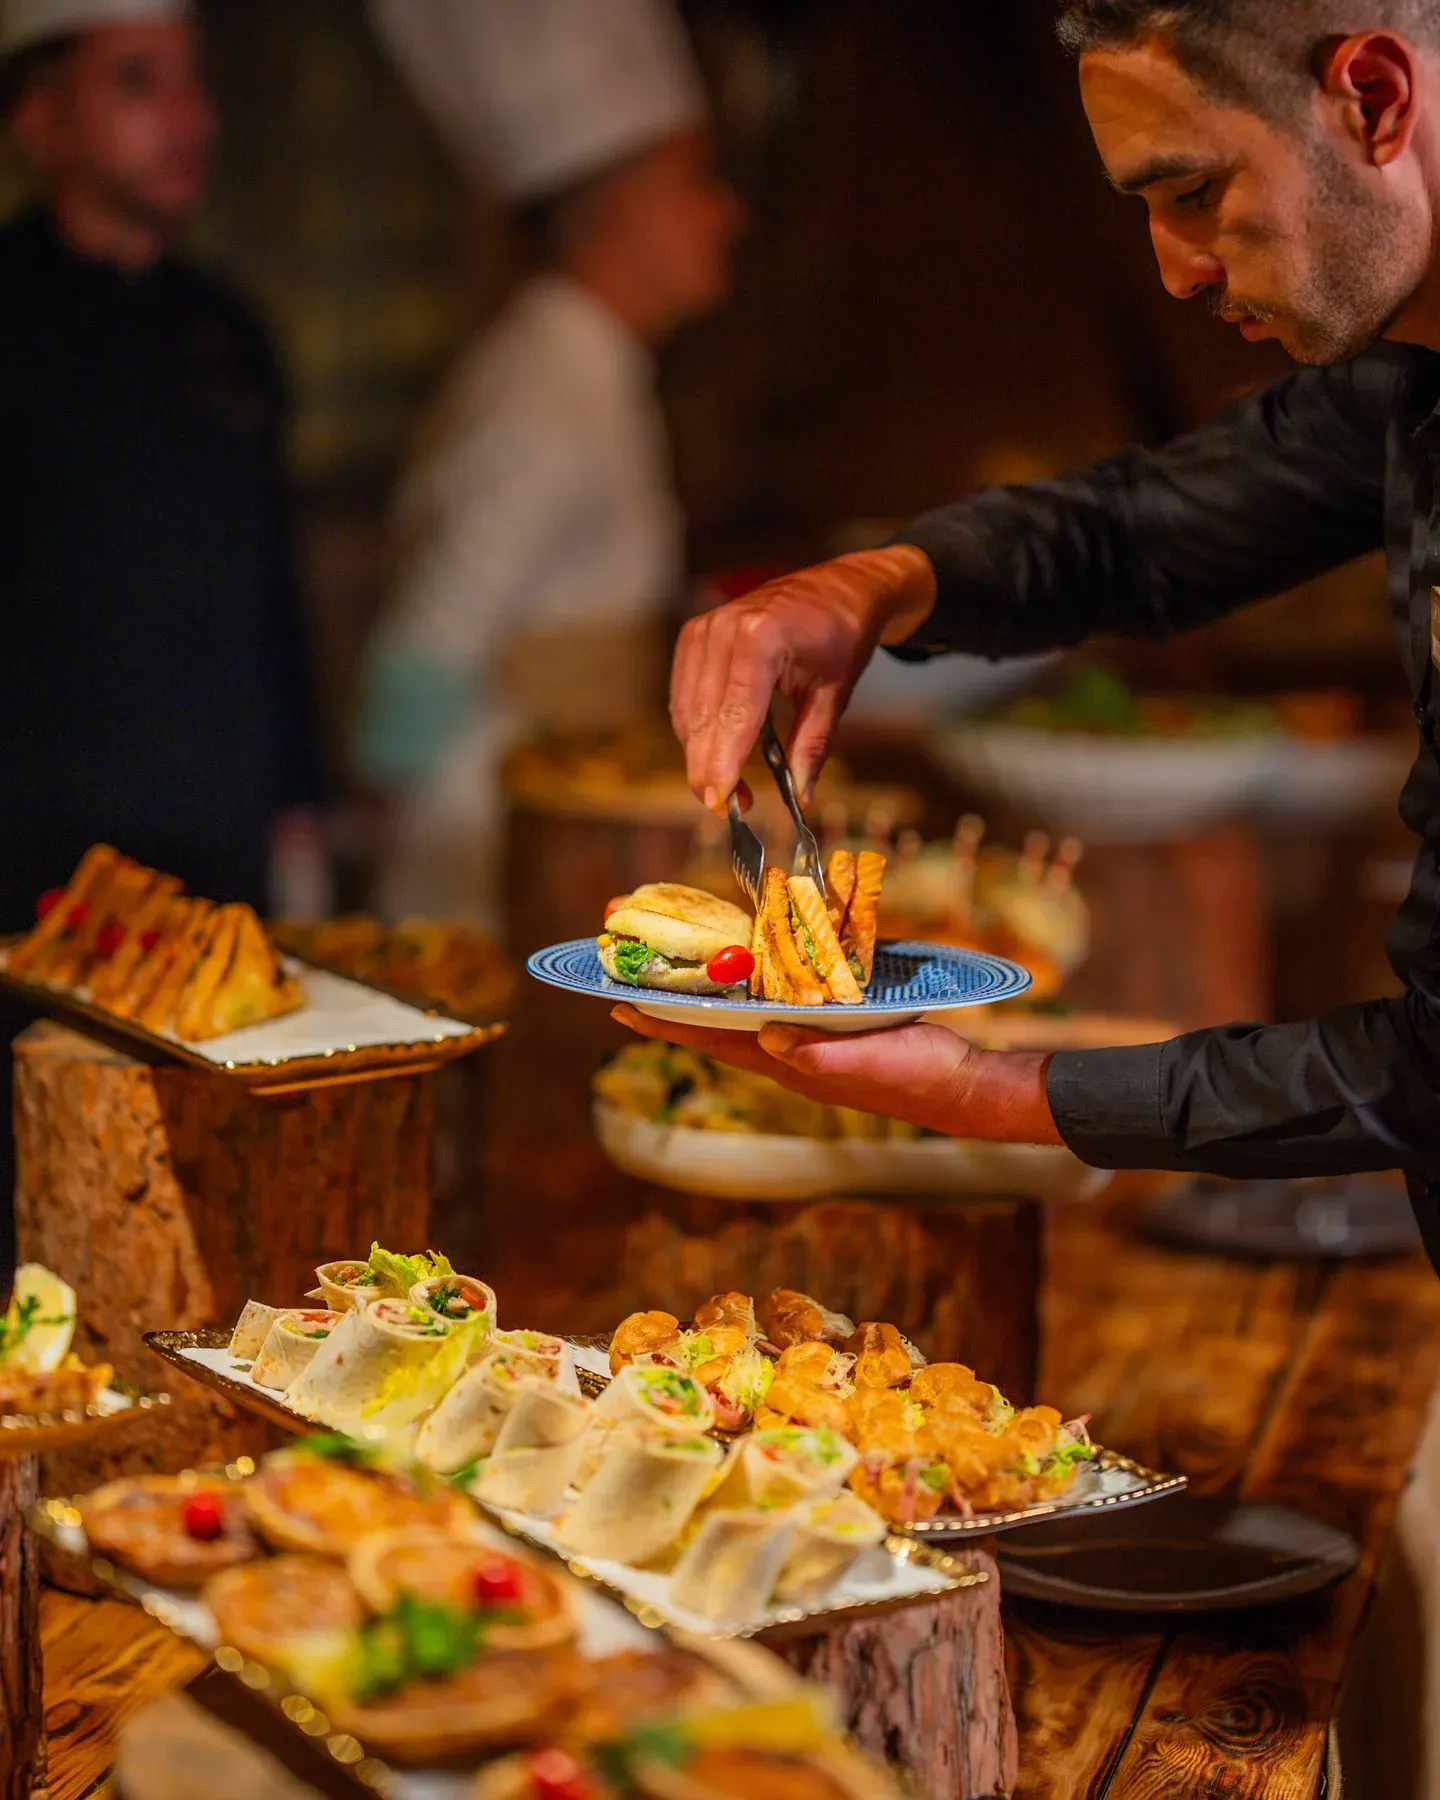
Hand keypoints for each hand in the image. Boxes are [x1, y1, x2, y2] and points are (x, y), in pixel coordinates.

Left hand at [610, 1005, 1061, 1143]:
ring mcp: (810, 1047)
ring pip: (743, 1020)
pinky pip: (779, 1009)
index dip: (667, 1024)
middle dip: (674, 1008)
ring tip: (676, 976)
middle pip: (718, 1030)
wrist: (963, 1088)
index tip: (620, 1007)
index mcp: (791, 1064)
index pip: (715, 1041)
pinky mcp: (834, 1033)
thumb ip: (820, 1056)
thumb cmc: (917, 1076)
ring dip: (708, 999)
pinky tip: (752, 976)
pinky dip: (754, 991)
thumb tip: (768, 1040)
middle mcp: (791, 1056)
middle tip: (631, 982)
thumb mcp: (870, 1062)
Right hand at [670, 546, 936, 811]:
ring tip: (729, 787)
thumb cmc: (842, 634)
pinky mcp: (694, 635)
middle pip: (704, 717)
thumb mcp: (835, 693)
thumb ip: (813, 745)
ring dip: (700, 753)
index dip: (724, 763)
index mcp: (762, 637)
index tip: (722, 803)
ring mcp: (704, 629)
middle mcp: (724, 629)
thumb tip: (801, 795)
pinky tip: (714, 753)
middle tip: (727, 808)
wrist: (839, 588)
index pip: (735, 715)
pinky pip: (684, 695)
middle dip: (709, 768)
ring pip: (688, 711)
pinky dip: (695, 729)